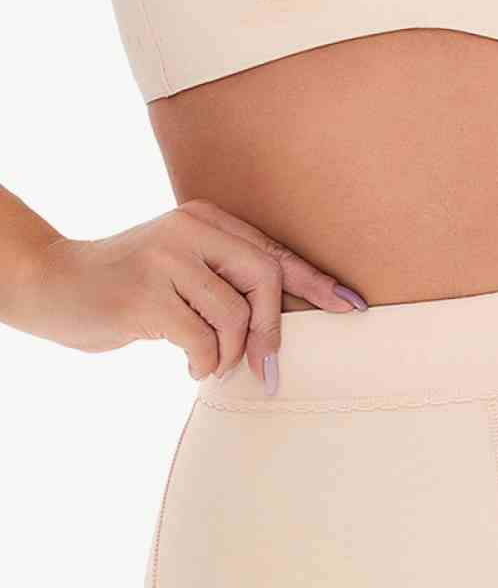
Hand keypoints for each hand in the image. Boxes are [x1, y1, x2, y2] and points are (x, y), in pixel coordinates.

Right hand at [26, 199, 367, 388]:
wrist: (57, 286)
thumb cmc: (129, 288)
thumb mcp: (182, 272)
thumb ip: (228, 283)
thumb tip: (288, 320)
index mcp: (205, 219)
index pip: (273, 253)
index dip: (316, 283)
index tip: (350, 307)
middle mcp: (189, 229)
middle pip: (266, 279)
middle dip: (273, 331)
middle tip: (264, 368)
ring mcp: (166, 257)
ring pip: (236, 315)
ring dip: (229, 354)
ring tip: (208, 363)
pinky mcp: (146, 292)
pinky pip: (203, 338)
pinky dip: (204, 362)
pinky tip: (189, 366)